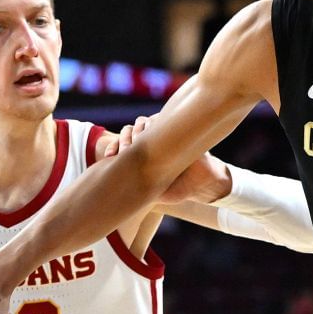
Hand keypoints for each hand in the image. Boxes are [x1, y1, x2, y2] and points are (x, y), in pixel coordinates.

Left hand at [113, 115, 229, 203]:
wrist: (204, 182)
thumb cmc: (180, 189)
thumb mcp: (156, 193)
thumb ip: (139, 189)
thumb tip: (118, 193)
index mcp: (143, 156)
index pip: (122, 146)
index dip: (113, 149)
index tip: (108, 157)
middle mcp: (151, 142)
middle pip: (128, 131)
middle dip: (122, 139)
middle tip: (121, 152)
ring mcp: (163, 133)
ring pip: (140, 123)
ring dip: (135, 130)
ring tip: (135, 143)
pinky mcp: (175, 128)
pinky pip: (157, 119)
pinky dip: (151, 124)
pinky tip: (148, 134)